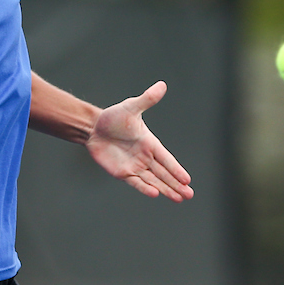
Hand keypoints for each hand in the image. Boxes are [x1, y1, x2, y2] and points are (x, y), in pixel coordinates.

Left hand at [84, 81, 192, 200]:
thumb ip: (147, 100)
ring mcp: (135, 166)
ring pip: (154, 181)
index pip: (167, 159)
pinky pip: (136, 182)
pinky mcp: (122, 173)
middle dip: (176, 184)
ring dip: (166, 189)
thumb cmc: (113, 117)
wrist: (93, 128)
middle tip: (190, 195)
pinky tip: (155, 194)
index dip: (176, 169)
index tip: (187, 179)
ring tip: (179, 199)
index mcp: (150, 143)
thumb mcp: (130, 107)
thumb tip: (162, 85)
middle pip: (164, 174)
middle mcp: (145, 157)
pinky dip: (145, 188)